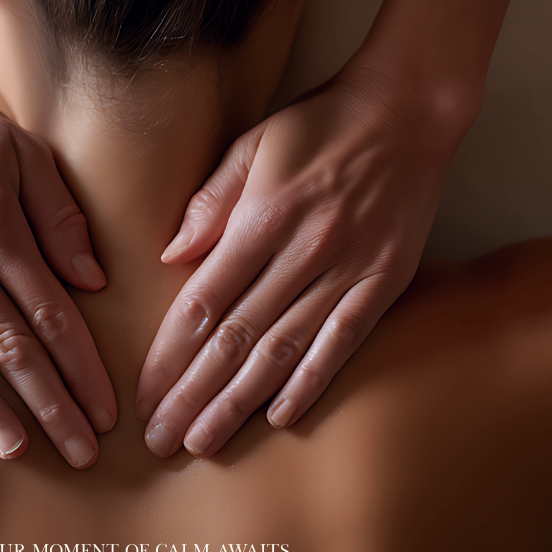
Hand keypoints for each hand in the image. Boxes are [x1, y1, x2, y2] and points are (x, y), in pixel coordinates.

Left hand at [135, 58, 470, 456]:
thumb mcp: (252, 145)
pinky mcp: (383, 282)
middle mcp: (302, 252)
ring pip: (283, 351)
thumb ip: (210, 202)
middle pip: (236, 339)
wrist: (406, 110)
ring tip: (205, 442)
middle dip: (193, 395)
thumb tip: (170, 255)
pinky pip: (342, 342)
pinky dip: (311, 381)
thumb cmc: (318, 125)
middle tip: (162, 441)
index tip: (145, 395)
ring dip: (240, 402)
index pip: (203, 303)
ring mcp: (347, 271)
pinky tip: (281, 416)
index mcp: (262, 219)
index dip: (170, 356)